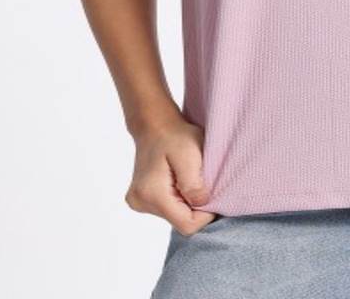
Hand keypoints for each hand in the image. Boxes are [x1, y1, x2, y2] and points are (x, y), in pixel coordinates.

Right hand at [125, 115, 216, 235]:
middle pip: (180, 221)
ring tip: (187, 176)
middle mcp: (140, 202)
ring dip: (187, 200)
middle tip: (199, 178)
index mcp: (151, 194)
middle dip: (195, 205)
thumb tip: (203, 206)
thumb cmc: (174, 135)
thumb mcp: (190, 155)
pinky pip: (169, 208)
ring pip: (175, 215)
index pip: (186, 225)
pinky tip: (178, 179)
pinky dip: (179, 197)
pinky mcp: (142, 199)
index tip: (211, 191)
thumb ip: (195, 185)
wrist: (156, 124)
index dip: (205, 213)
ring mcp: (138, 202)